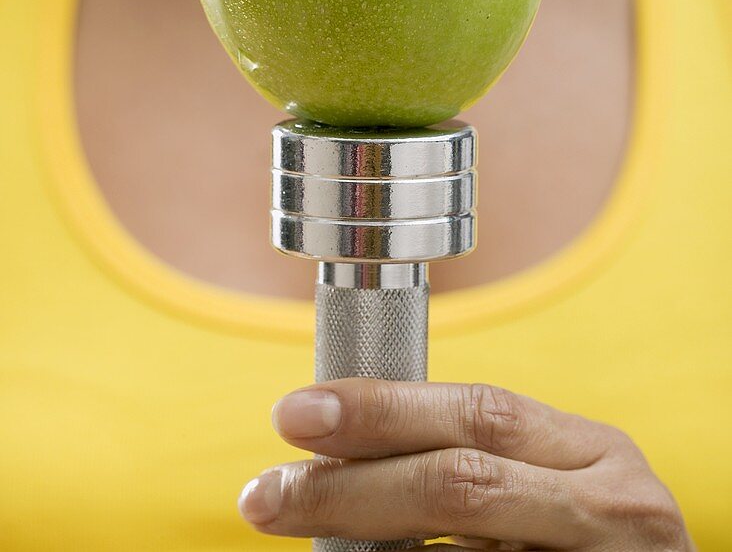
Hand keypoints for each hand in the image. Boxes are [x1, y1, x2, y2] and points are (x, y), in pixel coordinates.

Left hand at [237, 378, 693, 550]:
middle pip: (460, 484)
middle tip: (267, 494)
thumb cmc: (598, 546)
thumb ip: (485, 463)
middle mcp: (610, 511)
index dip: (380, 409)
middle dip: (350, 488)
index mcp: (596, 453)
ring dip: (367, 550)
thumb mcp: (563, 486)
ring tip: (302, 532)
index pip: (477, 412)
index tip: (295, 413)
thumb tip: (353, 453)